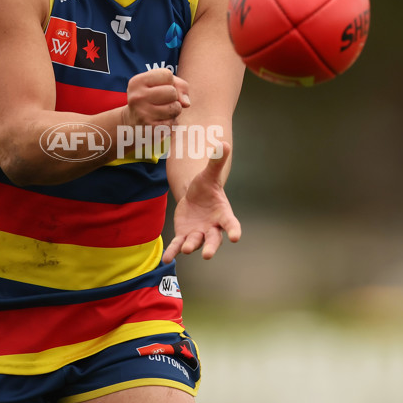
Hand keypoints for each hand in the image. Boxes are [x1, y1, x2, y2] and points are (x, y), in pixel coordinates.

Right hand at [122, 69, 189, 128]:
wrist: (133, 124)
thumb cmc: (151, 99)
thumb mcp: (159, 85)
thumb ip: (179, 85)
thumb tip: (186, 103)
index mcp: (136, 82)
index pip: (167, 74)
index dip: (168, 81)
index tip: (157, 88)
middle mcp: (137, 97)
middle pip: (172, 91)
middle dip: (172, 97)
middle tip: (160, 102)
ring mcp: (143, 114)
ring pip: (176, 107)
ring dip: (174, 110)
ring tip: (161, 112)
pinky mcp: (151, 129)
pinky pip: (173, 122)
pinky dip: (171, 122)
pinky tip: (160, 122)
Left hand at [163, 143, 240, 262]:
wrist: (193, 196)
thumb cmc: (205, 187)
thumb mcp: (208, 174)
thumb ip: (216, 162)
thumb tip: (224, 144)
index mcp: (223, 214)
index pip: (230, 223)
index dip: (233, 230)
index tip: (235, 237)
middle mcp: (212, 228)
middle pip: (213, 239)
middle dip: (210, 247)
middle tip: (207, 254)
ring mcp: (198, 234)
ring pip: (195, 242)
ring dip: (189, 246)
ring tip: (184, 249)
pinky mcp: (184, 235)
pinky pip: (178, 245)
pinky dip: (173, 251)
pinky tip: (166, 259)